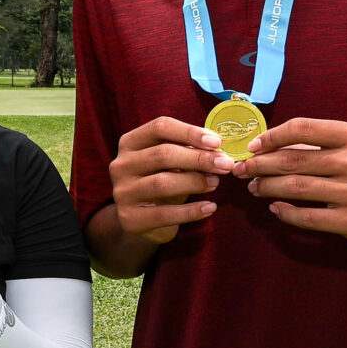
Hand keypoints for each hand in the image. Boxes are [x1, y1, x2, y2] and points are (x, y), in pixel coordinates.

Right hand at [106, 116, 229, 246]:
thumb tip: (217, 150)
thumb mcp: (169, 163)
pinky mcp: (130, 218)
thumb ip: (187, 152)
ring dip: (195, 182)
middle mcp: (121, 165)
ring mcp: (122, 192)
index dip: (190, 132)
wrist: (139, 220)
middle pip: (162, 154)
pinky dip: (191, 211)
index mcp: (130, 143)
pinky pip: (165, 214)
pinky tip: (209, 207)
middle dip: (199, 158)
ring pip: (162, 183)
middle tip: (225, 165)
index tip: (217, 142)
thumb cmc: (160, 181)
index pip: (159, 127)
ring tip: (215, 183)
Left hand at [239, 118, 346, 244]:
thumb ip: (314, 143)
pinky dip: (285, 213)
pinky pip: (307, 217)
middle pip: (293, 160)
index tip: (252, 147)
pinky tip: (276, 208)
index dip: (271, 136)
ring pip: (296, 188)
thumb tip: (262, 147)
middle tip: (242, 170)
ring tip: (255, 187)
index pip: (301, 128)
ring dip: (267, 187)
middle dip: (260, 165)